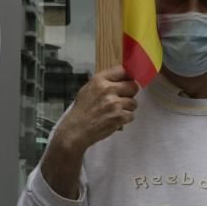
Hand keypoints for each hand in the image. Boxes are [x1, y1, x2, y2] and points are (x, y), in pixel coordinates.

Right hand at [41, 67, 137, 196]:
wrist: (72, 136)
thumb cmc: (79, 114)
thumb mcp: (87, 92)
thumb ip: (104, 84)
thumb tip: (124, 77)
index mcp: (99, 80)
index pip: (125, 69)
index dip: (130, 76)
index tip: (133, 79)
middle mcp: (107, 89)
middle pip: (134, 86)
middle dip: (130, 95)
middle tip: (120, 102)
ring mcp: (113, 103)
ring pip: (134, 102)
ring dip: (128, 109)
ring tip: (112, 116)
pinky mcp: (118, 117)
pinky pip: (131, 116)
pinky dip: (125, 120)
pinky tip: (113, 124)